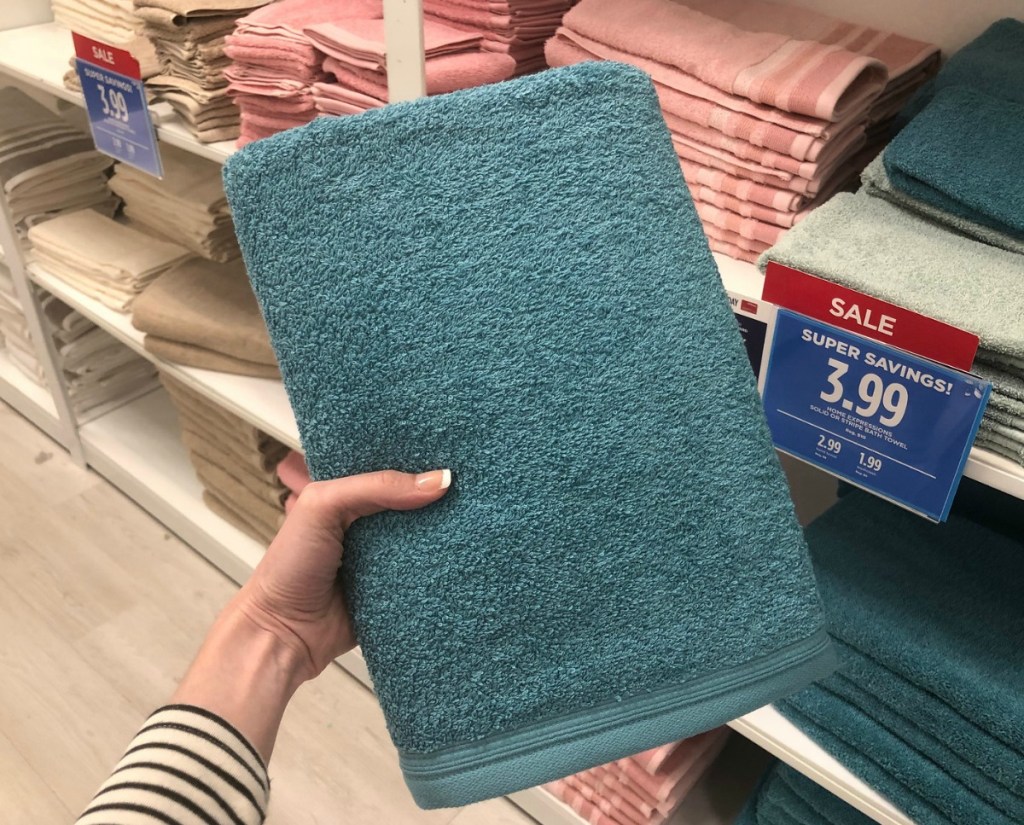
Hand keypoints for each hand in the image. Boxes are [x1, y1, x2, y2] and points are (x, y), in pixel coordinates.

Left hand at [236, 468, 451, 678]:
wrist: (286, 632)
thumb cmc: (289, 566)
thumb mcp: (323, 506)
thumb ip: (375, 487)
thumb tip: (435, 480)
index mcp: (348, 495)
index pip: (389, 466)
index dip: (416, 458)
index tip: (447, 449)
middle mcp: (369, 522)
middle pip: (414, 500)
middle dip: (437, 492)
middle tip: (470, 478)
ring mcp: (386, 555)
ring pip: (428, 535)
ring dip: (446, 528)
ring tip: (475, 510)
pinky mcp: (400, 585)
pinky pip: (431, 571)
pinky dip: (444, 564)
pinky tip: (463, 550)